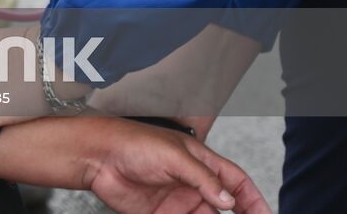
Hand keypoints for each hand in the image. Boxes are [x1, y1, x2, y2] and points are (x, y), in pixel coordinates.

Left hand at [83, 122, 269, 213]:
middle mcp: (192, 183)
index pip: (236, 182)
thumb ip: (203, 178)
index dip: (254, 199)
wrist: (97, 156)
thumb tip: (229, 201)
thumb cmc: (133, 143)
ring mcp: (178, 201)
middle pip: (225, 207)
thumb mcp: (174, 155)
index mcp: (201, 162)